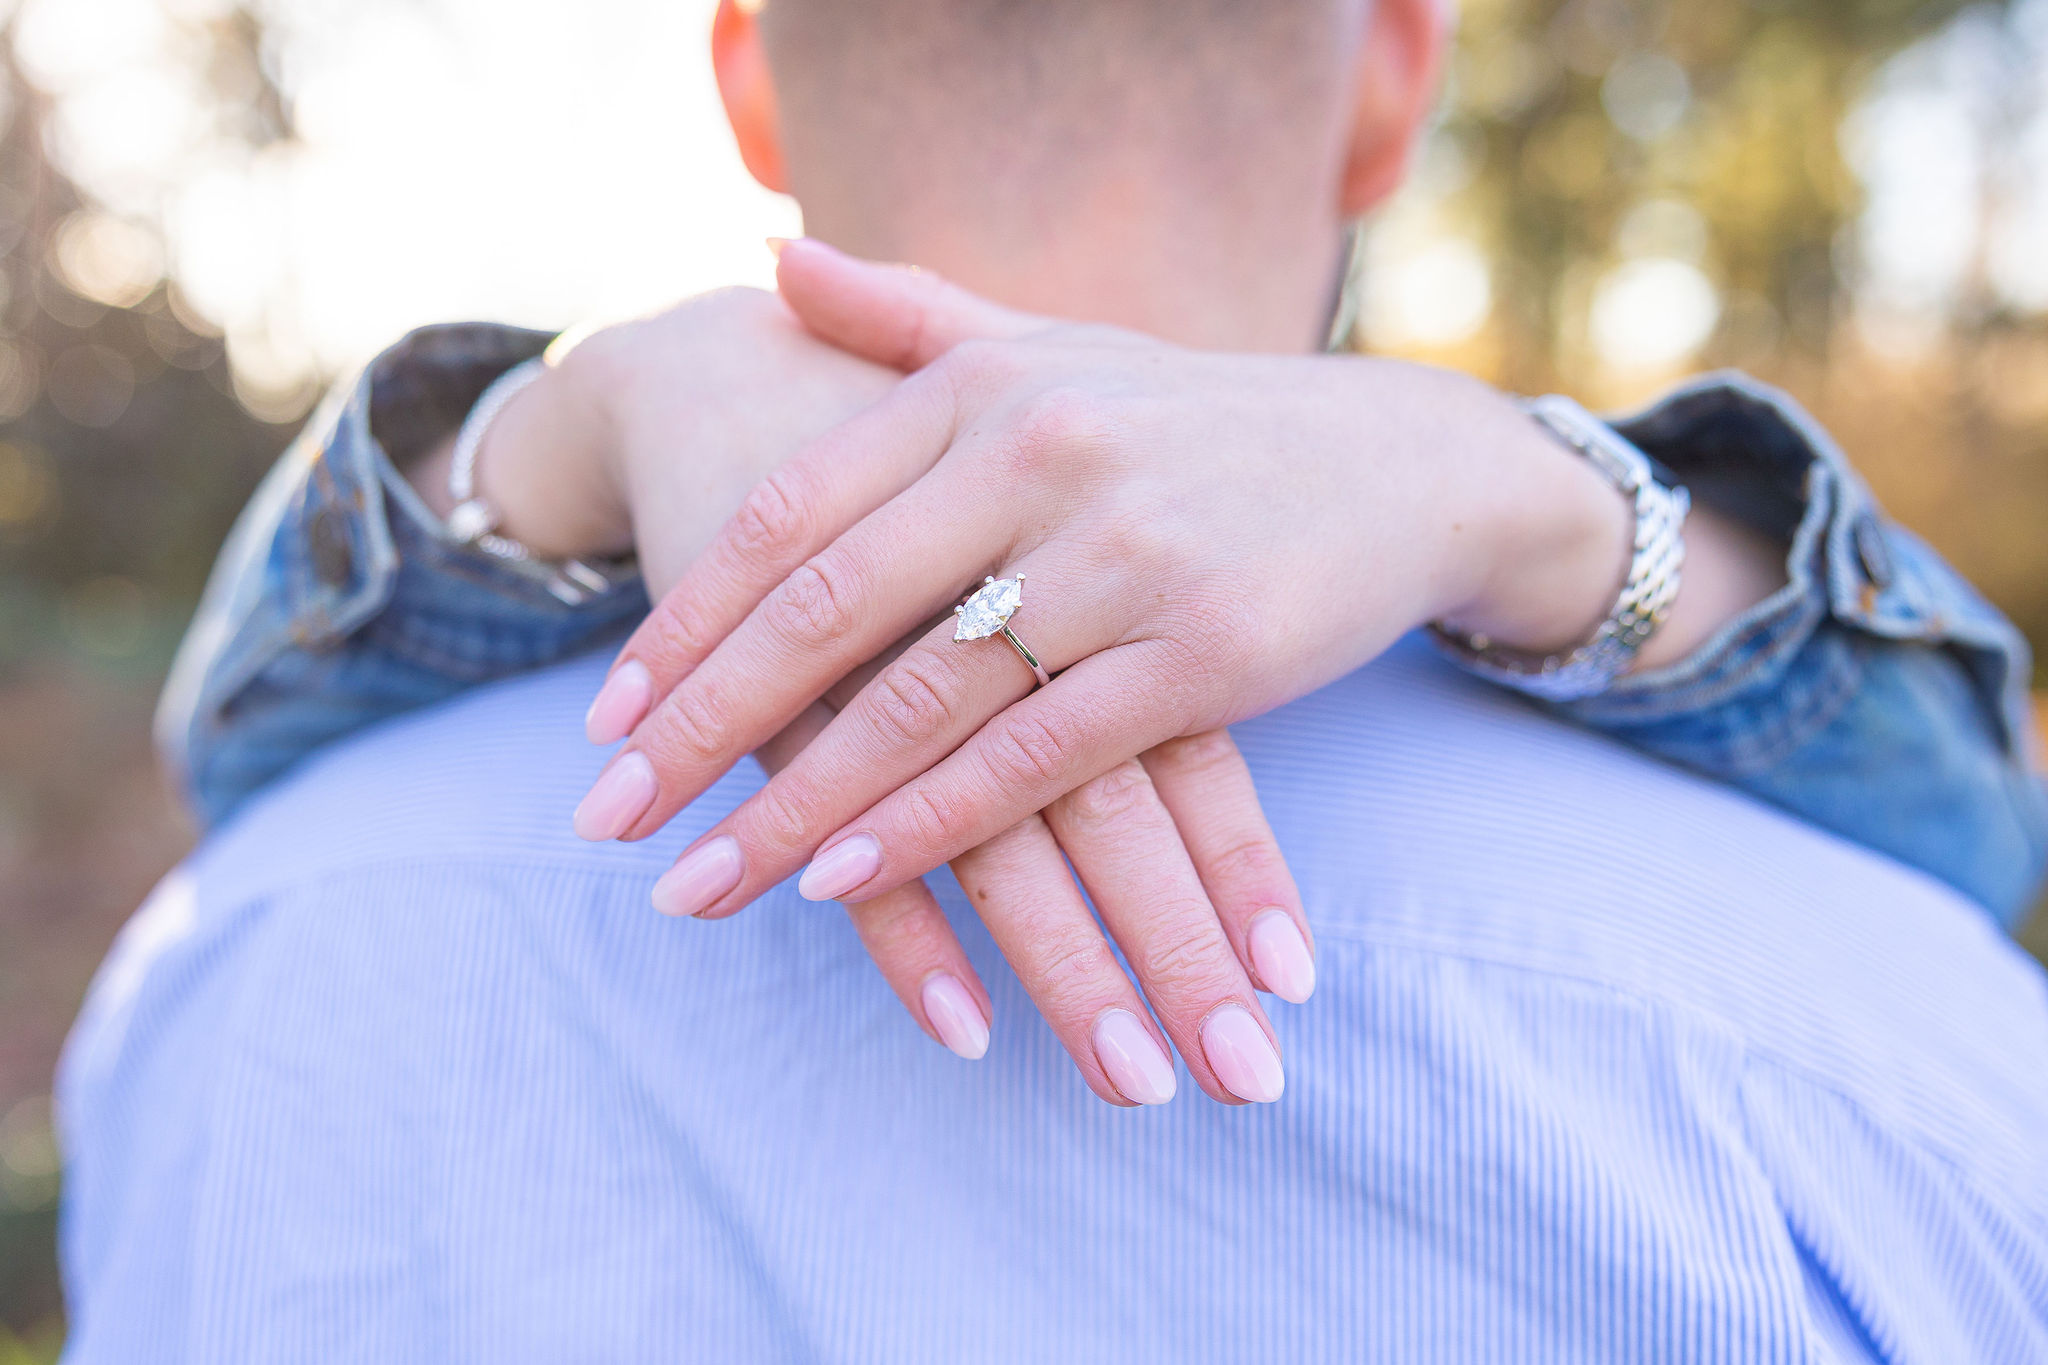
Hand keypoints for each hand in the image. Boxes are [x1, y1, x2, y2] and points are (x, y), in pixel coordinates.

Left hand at [421, 288, 1316, 1103]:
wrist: (1405, 460)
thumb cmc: (1197, 419)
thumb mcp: (1053, 345)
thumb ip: (907, 313)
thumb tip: (770, 258)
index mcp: (980, 389)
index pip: (791, 518)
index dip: (687, 623)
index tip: (604, 716)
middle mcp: (1038, 459)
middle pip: (824, 615)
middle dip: (701, 731)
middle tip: (603, 821)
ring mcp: (1122, 558)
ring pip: (917, 704)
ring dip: (794, 811)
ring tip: (698, 885)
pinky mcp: (1202, 655)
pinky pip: (1033, 759)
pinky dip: (930, 827)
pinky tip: (849, 882)